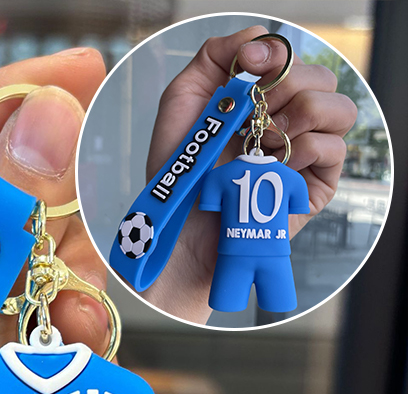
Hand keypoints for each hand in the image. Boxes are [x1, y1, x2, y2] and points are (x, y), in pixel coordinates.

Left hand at [0, 51, 107, 393]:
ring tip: (78, 316)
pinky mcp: (9, 363)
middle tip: (112, 173)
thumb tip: (45, 124)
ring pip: (39, 254)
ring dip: (73, 272)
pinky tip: (81, 349)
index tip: (77, 75)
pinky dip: (80, 322)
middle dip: (53, 192)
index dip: (0, 107)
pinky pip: (61, 312)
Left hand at [142, 26, 357, 322]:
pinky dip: (307, 146)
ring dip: (302, 113)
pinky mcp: (314, 186)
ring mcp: (304, 154)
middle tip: (252, 116)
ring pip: (339, 108)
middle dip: (285, 87)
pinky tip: (277, 159)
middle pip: (319, 77)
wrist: (180, 228)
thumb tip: (260, 40)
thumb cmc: (179, 173)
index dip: (277, 55)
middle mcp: (287, 123)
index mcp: (260, 101)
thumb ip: (214, 57)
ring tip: (265, 139)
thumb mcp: (182, 103)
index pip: (292, 58)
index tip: (249, 67)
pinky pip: (335, 148)